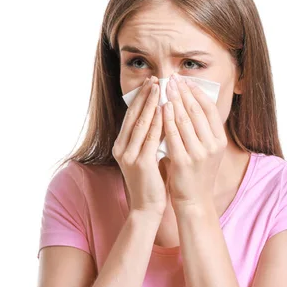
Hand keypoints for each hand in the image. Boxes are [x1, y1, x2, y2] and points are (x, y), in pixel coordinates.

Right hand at [112, 76, 166, 216]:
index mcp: (121, 146)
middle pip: (133, 116)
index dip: (141, 99)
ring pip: (140, 123)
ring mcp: (128, 155)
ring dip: (151, 104)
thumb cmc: (151, 182)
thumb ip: (150, 139)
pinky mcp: (140, 163)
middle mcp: (121, 148)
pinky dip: (158, 121)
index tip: (151, 83)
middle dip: (145, 96)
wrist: (146, 208)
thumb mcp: (147, 156)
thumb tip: (161, 117)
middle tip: (155, 78)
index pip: (131, 117)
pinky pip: (150, 138)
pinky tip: (166, 110)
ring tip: (160, 87)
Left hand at [162, 72, 227, 211]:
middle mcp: (213, 146)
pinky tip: (161, 108)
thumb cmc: (197, 173)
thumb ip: (203, 130)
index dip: (197, 92)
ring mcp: (199, 154)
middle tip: (171, 78)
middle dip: (183, 92)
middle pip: (197, 111)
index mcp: (220, 141)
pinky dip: (167, 119)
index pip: (209, 109)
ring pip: (185, 120)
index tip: (185, 80)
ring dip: (174, 101)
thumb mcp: (207, 150)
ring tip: (164, 88)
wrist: (194, 200)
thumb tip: (191, 103)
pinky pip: (173, 135)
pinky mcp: (184, 161)